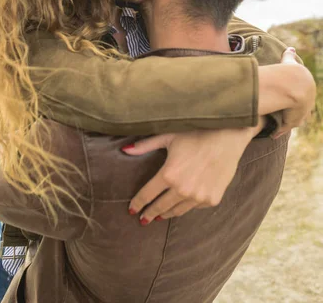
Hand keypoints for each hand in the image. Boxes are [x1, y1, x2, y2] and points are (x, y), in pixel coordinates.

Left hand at [122, 119, 263, 224]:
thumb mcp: (168, 136)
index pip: (147, 195)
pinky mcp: (212, 199)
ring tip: (160, 216)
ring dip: (166, 214)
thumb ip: (145, 146)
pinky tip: (182, 205)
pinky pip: (194, 207)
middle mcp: (182, 189)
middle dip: (149, 214)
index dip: (138, 203)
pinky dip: (186, 206)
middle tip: (143, 219)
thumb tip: (124, 150)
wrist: (228, 136)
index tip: (132, 210)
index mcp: (168, 174)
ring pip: (177, 211)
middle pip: (160, 207)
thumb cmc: (196, 133)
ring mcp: (198, 197)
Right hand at [258, 47, 315, 136]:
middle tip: (286, 117)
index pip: (304, 99)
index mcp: (307, 90)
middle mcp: (306, 104)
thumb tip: (291, 48)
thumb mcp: (289, 63)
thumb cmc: (289, 72)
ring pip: (294, 121)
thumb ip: (289, 56)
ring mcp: (300, 114)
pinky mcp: (292, 121)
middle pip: (302, 112)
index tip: (293, 103)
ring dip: (286, 124)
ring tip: (277, 129)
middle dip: (296, 114)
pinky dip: (278, 131)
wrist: (292, 84)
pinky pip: (283, 128)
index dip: (299, 101)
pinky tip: (272, 134)